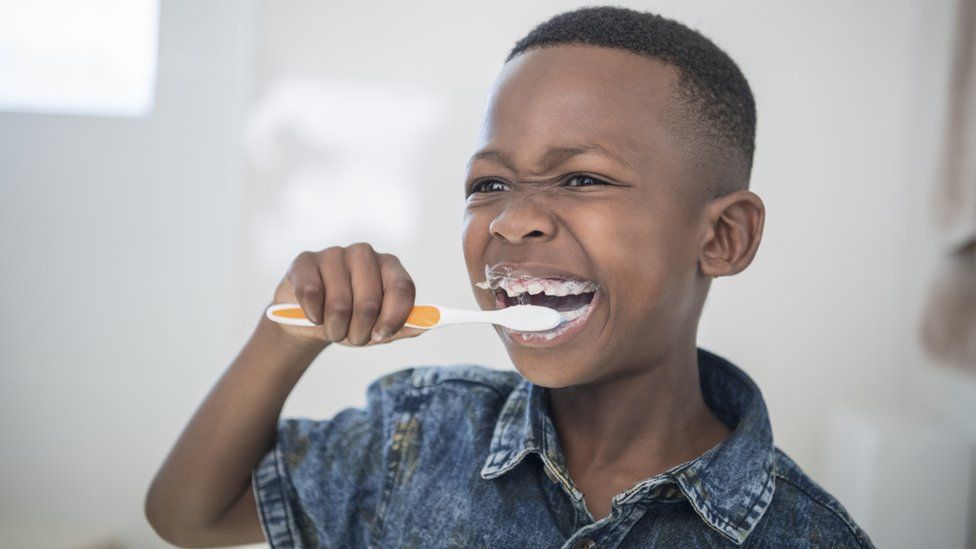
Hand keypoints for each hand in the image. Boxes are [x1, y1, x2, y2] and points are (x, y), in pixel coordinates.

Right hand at [266, 243, 423, 348]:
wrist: (309, 319)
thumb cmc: (350, 320)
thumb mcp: (379, 328)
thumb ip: (404, 326)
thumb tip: (426, 325)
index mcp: (389, 266)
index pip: (403, 288)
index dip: (394, 318)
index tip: (381, 335)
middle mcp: (364, 254)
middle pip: (369, 302)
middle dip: (359, 332)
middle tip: (352, 336)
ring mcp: (334, 254)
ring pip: (339, 304)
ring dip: (335, 329)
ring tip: (333, 327)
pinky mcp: (306, 261)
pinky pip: (312, 294)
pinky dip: (313, 315)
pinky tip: (313, 314)